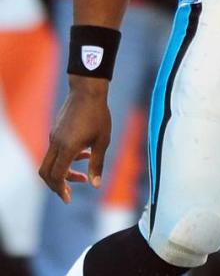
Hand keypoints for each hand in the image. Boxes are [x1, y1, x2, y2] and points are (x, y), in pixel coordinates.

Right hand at [38, 79, 110, 202]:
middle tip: (69, 192)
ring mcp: (54, 136)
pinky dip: (65, 158)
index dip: (60, 190)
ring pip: (51, 161)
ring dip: (64, 170)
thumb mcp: (103, 140)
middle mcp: (56, 143)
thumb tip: (95, 185)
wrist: (88, 90)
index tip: (68, 198)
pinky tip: (84, 153)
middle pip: (46, 172)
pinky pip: (55, 150)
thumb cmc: (98, 114)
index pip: (56, 176)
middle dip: (56, 185)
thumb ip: (97, 164)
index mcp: (67, 148)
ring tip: (83, 173)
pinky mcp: (56, 130)